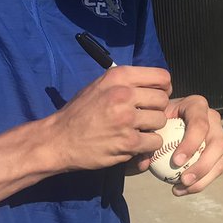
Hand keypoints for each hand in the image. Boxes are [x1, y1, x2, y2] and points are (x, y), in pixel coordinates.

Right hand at [42, 65, 172, 172]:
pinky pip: (154, 142)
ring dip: (152, 128)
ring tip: (136, 130)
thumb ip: (126, 82)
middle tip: (143, 117)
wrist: (58, 139)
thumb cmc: (79, 112)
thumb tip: (155, 84)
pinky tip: (134, 143)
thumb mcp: (100, 85)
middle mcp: (124, 94)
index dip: (163, 89)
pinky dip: (147, 145)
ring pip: (161, 121)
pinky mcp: (128, 142)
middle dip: (156, 110)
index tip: (155, 97)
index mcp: (119, 76)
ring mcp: (127, 118)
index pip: (162, 77)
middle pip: (163, 100)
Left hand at [130, 94, 222, 194]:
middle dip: (202, 165)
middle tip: (183, 180)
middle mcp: (212, 119)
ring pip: (219, 161)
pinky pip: (214, 171)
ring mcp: (218, 136)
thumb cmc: (155, 120)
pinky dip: (199, 183)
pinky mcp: (217, 153)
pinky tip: (180, 190)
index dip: (191, 144)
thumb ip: (146, 141)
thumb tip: (144, 164)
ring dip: (202, 179)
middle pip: (217, 144)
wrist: (165, 121)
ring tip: (181, 188)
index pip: (199, 124)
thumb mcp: (149, 125)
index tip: (175, 162)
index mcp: (196, 106)